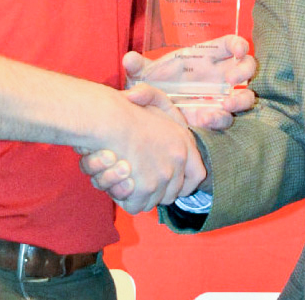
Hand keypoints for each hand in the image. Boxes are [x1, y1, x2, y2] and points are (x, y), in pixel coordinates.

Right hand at [92, 84, 205, 213]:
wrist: (108, 119)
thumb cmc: (124, 108)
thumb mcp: (151, 98)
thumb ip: (161, 106)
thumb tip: (163, 124)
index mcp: (184, 144)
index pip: (196, 177)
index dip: (183, 183)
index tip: (168, 182)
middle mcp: (178, 162)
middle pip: (171, 193)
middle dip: (156, 191)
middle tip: (138, 180)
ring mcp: (163, 177)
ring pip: (152, 201)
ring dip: (138, 194)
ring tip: (123, 176)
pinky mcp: (145, 189)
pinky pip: (136, 206)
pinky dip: (125, 199)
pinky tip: (117, 184)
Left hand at [124, 34, 256, 128]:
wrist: (151, 116)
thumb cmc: (153, 87)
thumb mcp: (143, 76)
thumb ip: (137, 67)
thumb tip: (128, 58)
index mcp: (206, 57)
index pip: (230, 44)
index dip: (239, 44)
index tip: (238, 51)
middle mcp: (218, 76)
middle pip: (246, 66)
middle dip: (244, 71)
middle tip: (230, 80)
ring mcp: (220, 97)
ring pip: (246, 96)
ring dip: (240, 100)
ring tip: (224, 105)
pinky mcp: (215, 117)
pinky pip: (228, 119)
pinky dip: (219, 119)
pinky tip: (204, 120)